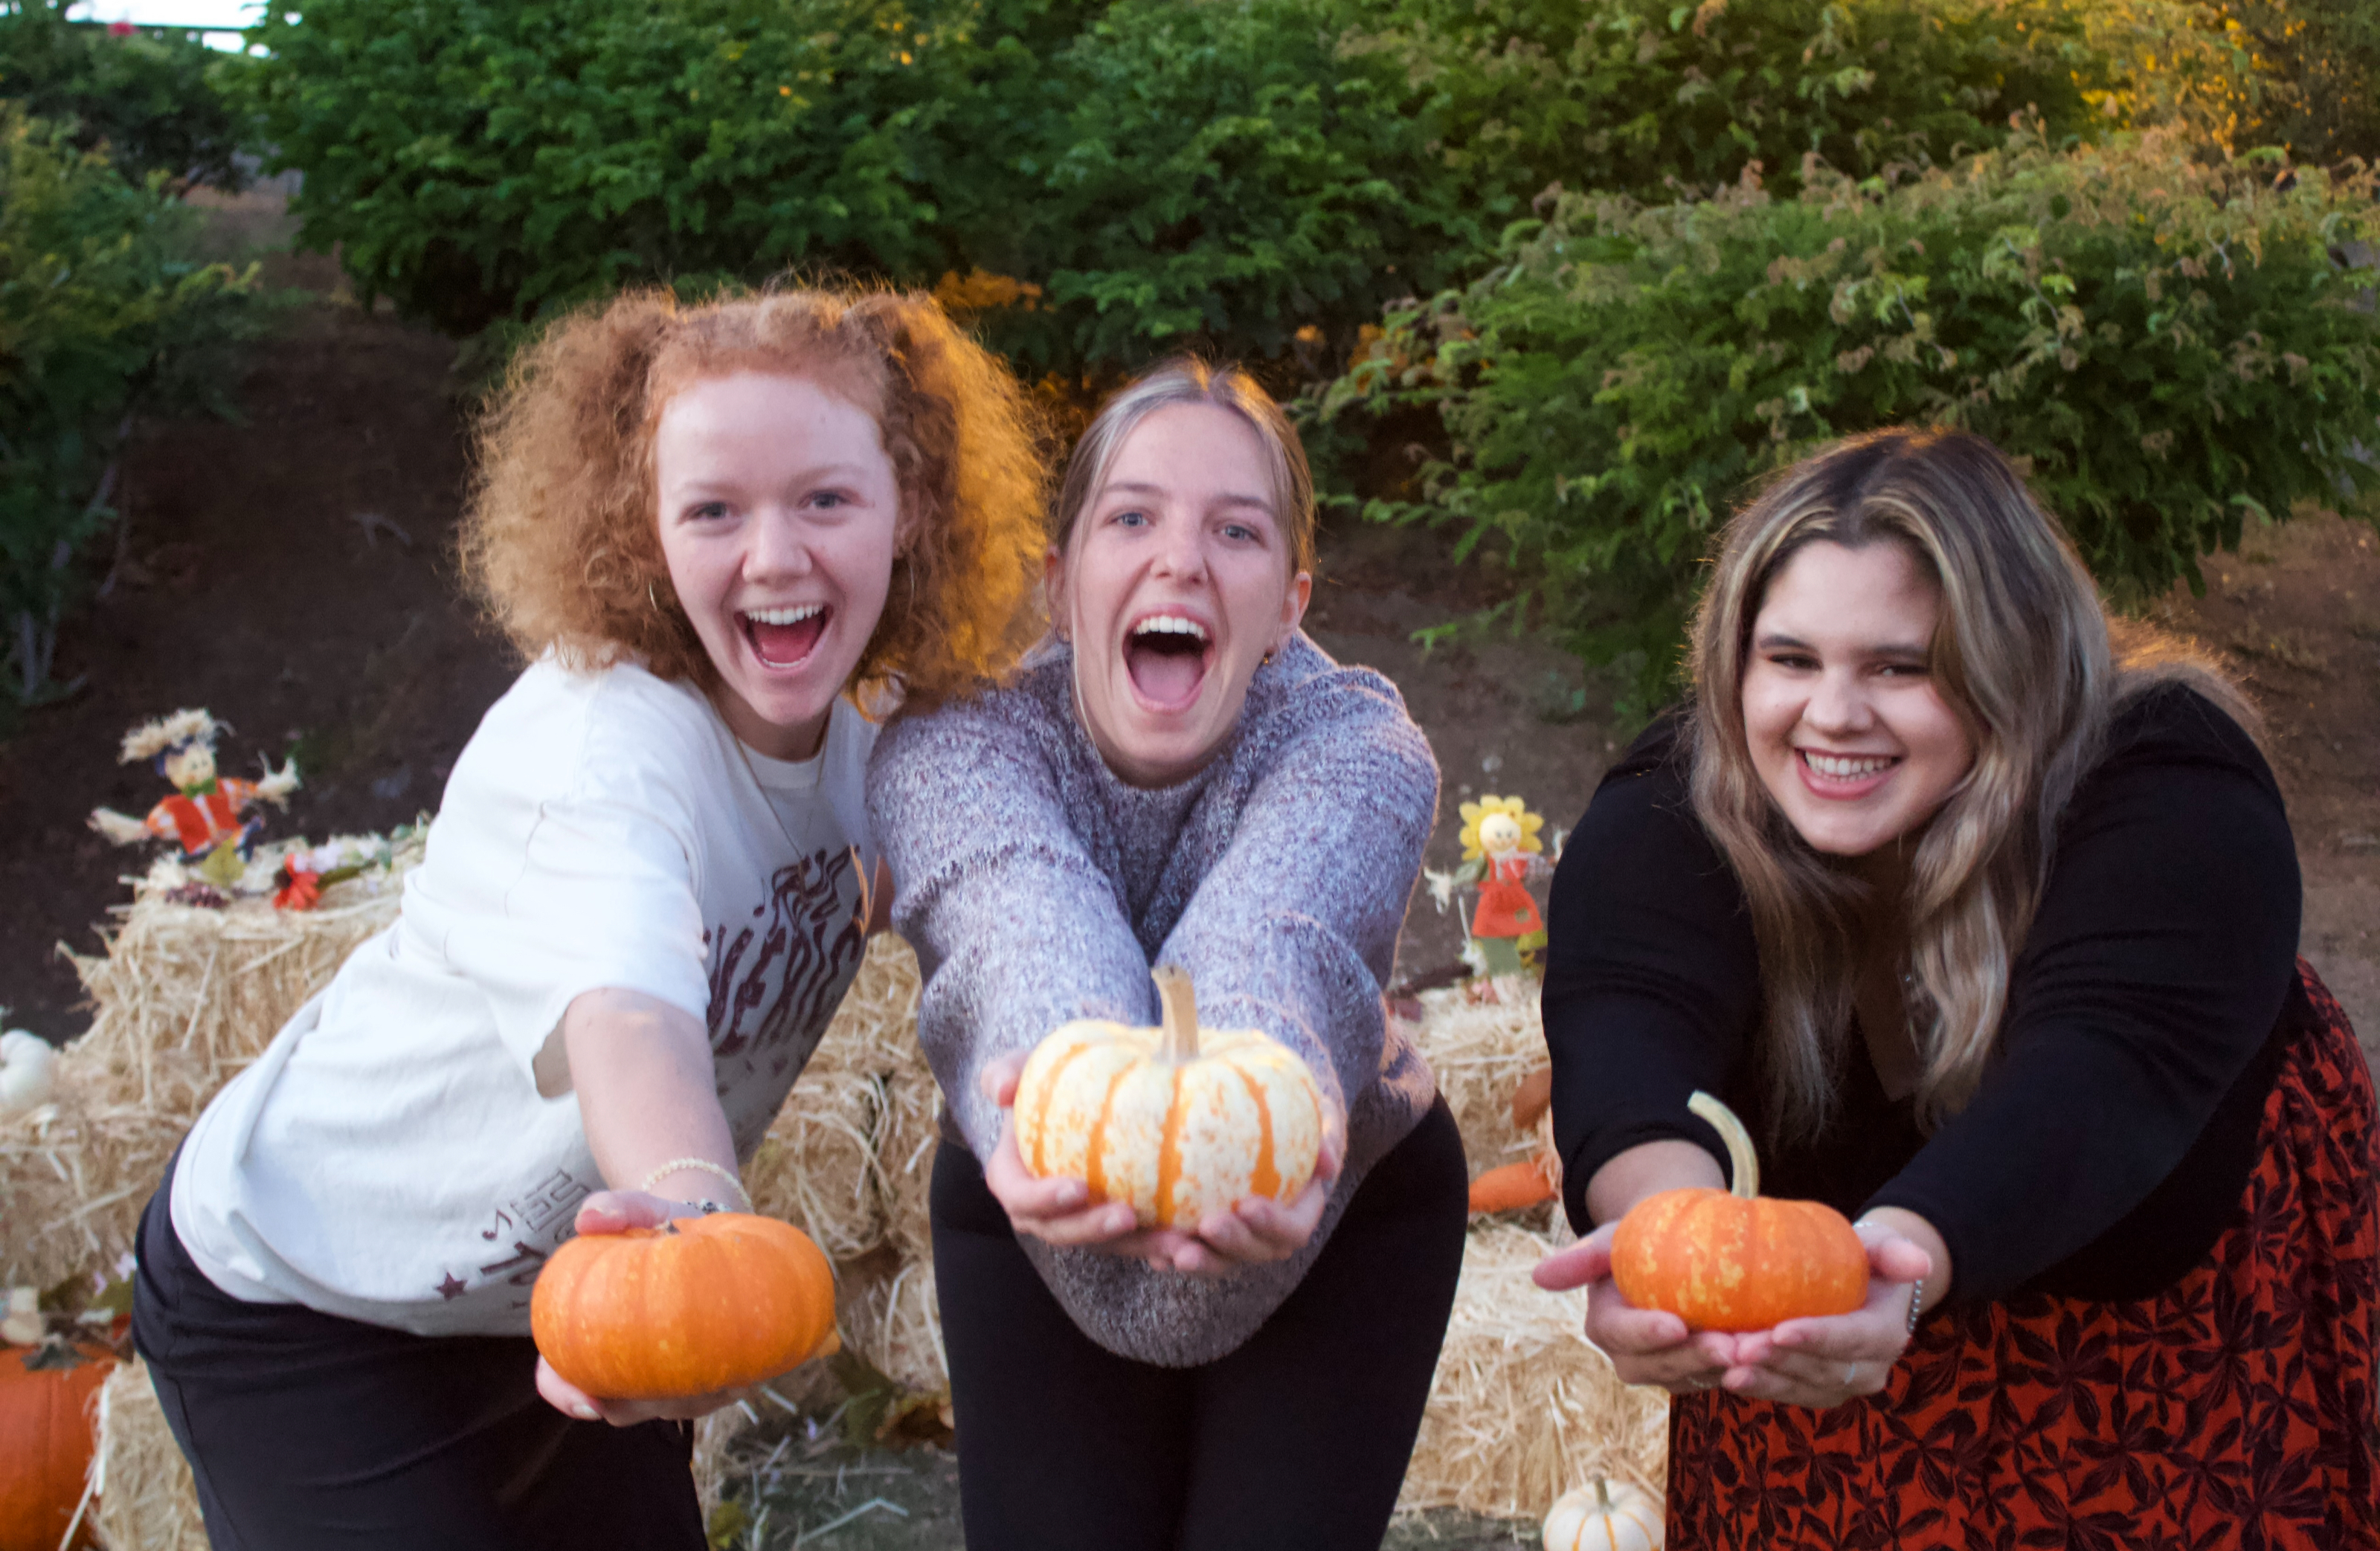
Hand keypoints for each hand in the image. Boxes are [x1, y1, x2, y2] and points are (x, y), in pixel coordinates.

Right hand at [533, 1191, 800, 1425]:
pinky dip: (723, 1388)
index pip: (562, 1380)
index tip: (588, 1398)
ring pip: (669, 1409)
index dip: (566, 1394)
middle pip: (619, 1408)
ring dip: (686, 1399)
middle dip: (638, 1403)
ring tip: (707, 1373)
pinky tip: (739, 1372)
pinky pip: (713, 1397)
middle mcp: (623, 1367)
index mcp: (588, 1336)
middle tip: (662, 1385)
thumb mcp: (639, 1208)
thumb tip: (589, 1219)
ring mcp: (667, 1380)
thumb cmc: (659, 1223)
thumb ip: (615, 1208)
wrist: (704, 1232)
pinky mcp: (709, 1379)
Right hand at [977, 1053, 1187, 1260]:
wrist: (1081, 1098)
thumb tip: (1002, 1090)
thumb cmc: (1046, 1082)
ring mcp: (1079, 1224)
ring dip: (1140, 1247)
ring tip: (1176, 1240)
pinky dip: (1161, 1245)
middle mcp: (1042, 1213)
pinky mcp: (1113, 1229)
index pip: (1022, 1199)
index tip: (1078, 1187)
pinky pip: (1136, 1242)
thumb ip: (1006, 1073)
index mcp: (1012, 1181)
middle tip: (1128, 1216)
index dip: (1044, 1200)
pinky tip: (1192, 1242)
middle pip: (1064, 1232)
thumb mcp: (1022, 1068)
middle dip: (1094, 1230)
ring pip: (1106, 1245)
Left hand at [1154, 1135, 1340, 1278]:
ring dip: (1199, 1259)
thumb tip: (1326, 1159)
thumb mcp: (1315, 1123)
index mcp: (1297, 1216)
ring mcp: (1234, 1243)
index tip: (1247, 1205)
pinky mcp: (1203, 1240)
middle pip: (1253, 1252)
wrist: (1262, 1129)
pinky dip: (1169, 1254)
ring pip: (1218, 1260)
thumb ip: (1323, 1138)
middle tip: (1208, 1226)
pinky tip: (1151, 1249)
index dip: (1272, 1223)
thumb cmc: (1292, 1125)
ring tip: (1173, 1252)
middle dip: (1231, 1244)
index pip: (1291, 1229)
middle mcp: (1266, 1237)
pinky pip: (1187, 1251)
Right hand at [1534, 1223, 1737, 1394]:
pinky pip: (1718, 1376)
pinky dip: (1742, 1368)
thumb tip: (1538, 1276)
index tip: (1677, 1324)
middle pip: (1658, 1367)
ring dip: (1724, 1368)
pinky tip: (1768, 1350)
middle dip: (1694, 1359)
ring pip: (1692, 1378)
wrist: (1673, 1246)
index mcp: (1605, 1326)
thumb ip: (1579, 1259)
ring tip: (1756, 1349)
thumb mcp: (1608, 1239)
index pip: (1622, 1335)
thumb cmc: (1637, 1236)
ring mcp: (1666, 1368)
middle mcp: (1631, 1356)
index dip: (1647, 1334)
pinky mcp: (1698, 1371)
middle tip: (1731, 1346)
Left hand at [1715, 1228, 1931, 1408]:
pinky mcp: (1814, 1392)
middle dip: (1780, 1361)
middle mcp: (1869, 1370)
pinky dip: (1755, 1384)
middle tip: (1740, 1348)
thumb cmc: (1863, 1259)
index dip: (1817, 1338)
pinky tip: (1722, 1373)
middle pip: (1821, 1370)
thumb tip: (1919, 1262)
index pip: (1851, 1339)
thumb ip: (1894, 1251)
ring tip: (1725, 1364)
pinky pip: (1784, 1392)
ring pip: (1800, 1388)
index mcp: (1886, 1335)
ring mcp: (1841, 1386)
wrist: (1856, 1287)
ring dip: (1762, 1378)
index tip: (1779, 1330)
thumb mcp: (1879, 1246)